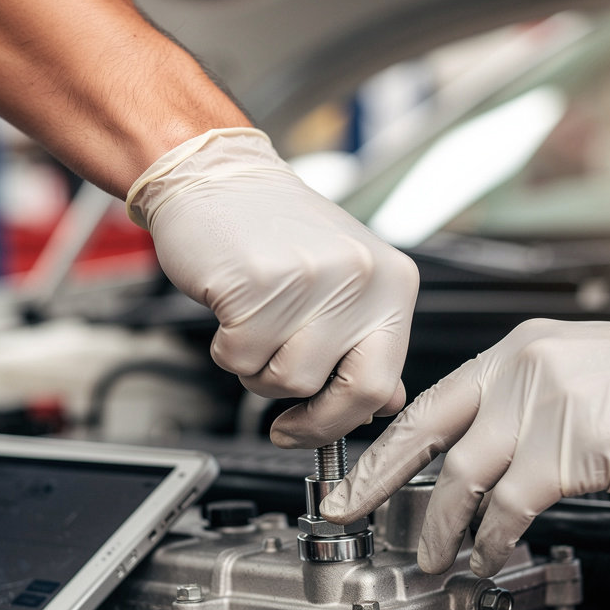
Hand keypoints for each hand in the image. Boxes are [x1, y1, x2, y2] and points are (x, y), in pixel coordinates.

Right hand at [127, 129, 418, 446]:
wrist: (216, 176)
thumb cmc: (272, 231)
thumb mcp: (343, 282)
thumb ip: (365, 343)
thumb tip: (386, 400)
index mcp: (393, 283)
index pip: (381, 385)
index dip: (340, 423)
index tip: (309, 433)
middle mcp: (363, 279)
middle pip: (341, 394)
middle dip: (306, 416)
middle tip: (278, 410)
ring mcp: (315, 280)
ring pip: (286, 381)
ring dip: (257, 369)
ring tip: (254, 325)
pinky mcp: (261, 283)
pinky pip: (240, 357)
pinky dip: (225, 347)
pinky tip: (231, 308)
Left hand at [320, 311, 609, 576]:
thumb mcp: (581, 376)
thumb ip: (525, 409)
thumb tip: (484, 458)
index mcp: (518, 353)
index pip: (432, 401)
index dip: (389, 444)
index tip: (359, 473)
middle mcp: (521, 370)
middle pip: (423, 433)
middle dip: (375, 479)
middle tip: (347, 512)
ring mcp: (543, 406)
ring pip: (460, 477)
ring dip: (440, 526)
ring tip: (433, 556)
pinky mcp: (571, 446)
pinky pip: (509, 504)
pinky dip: (492, 537)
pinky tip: (488, 554)